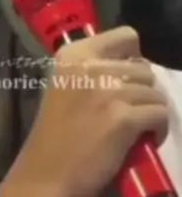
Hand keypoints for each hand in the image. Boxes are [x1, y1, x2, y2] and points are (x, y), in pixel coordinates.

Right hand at [0, 26, 167, 196]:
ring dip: (150, 110)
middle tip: (131, 108)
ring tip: (137, 126)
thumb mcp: (65, 83)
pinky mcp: (123, 118)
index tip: (127, 77)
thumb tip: (131, 65)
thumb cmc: (56, 129)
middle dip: (142, 90)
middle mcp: (91, 66)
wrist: (47, 169)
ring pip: (154, 92)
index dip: (133, 57)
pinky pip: (159, 114)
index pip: (125, 36)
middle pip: (143, 68)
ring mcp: (108, 91)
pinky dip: (158, 128)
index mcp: (74, 53)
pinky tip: (144, 138)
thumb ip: (92, 67)